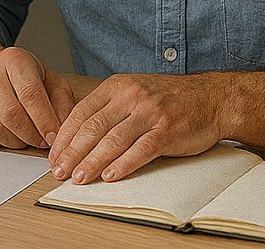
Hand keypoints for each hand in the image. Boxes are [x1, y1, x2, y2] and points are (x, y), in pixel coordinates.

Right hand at [0, 46, 75, 149]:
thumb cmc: (26, 78)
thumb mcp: (51, 81)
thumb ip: (62, 103)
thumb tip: (63, 129)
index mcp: (14, 59)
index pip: (29, 93)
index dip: (44, 120)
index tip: (54, 137)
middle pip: (10, 114)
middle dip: (31, 135)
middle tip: (43, 142)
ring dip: (16, 141)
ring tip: (27, 137)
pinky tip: (9, 136)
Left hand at [48, 73, 225, 183]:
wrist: (211, 97)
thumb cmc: (169, 98)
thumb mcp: (133, 91)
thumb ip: (108, 107)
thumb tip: (77, 134)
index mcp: (117, 86)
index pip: (81, 112)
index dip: (64, 136)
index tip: (53, 155)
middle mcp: (130, 96)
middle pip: (93, 127)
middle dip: (72, 152)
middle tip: (59, 171)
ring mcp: (149, 112)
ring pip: (113, 140)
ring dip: (92, 162)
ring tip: (79, 177)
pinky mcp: (167, 130)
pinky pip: (141, 150)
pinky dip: (123, 164)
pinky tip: (110, 176)